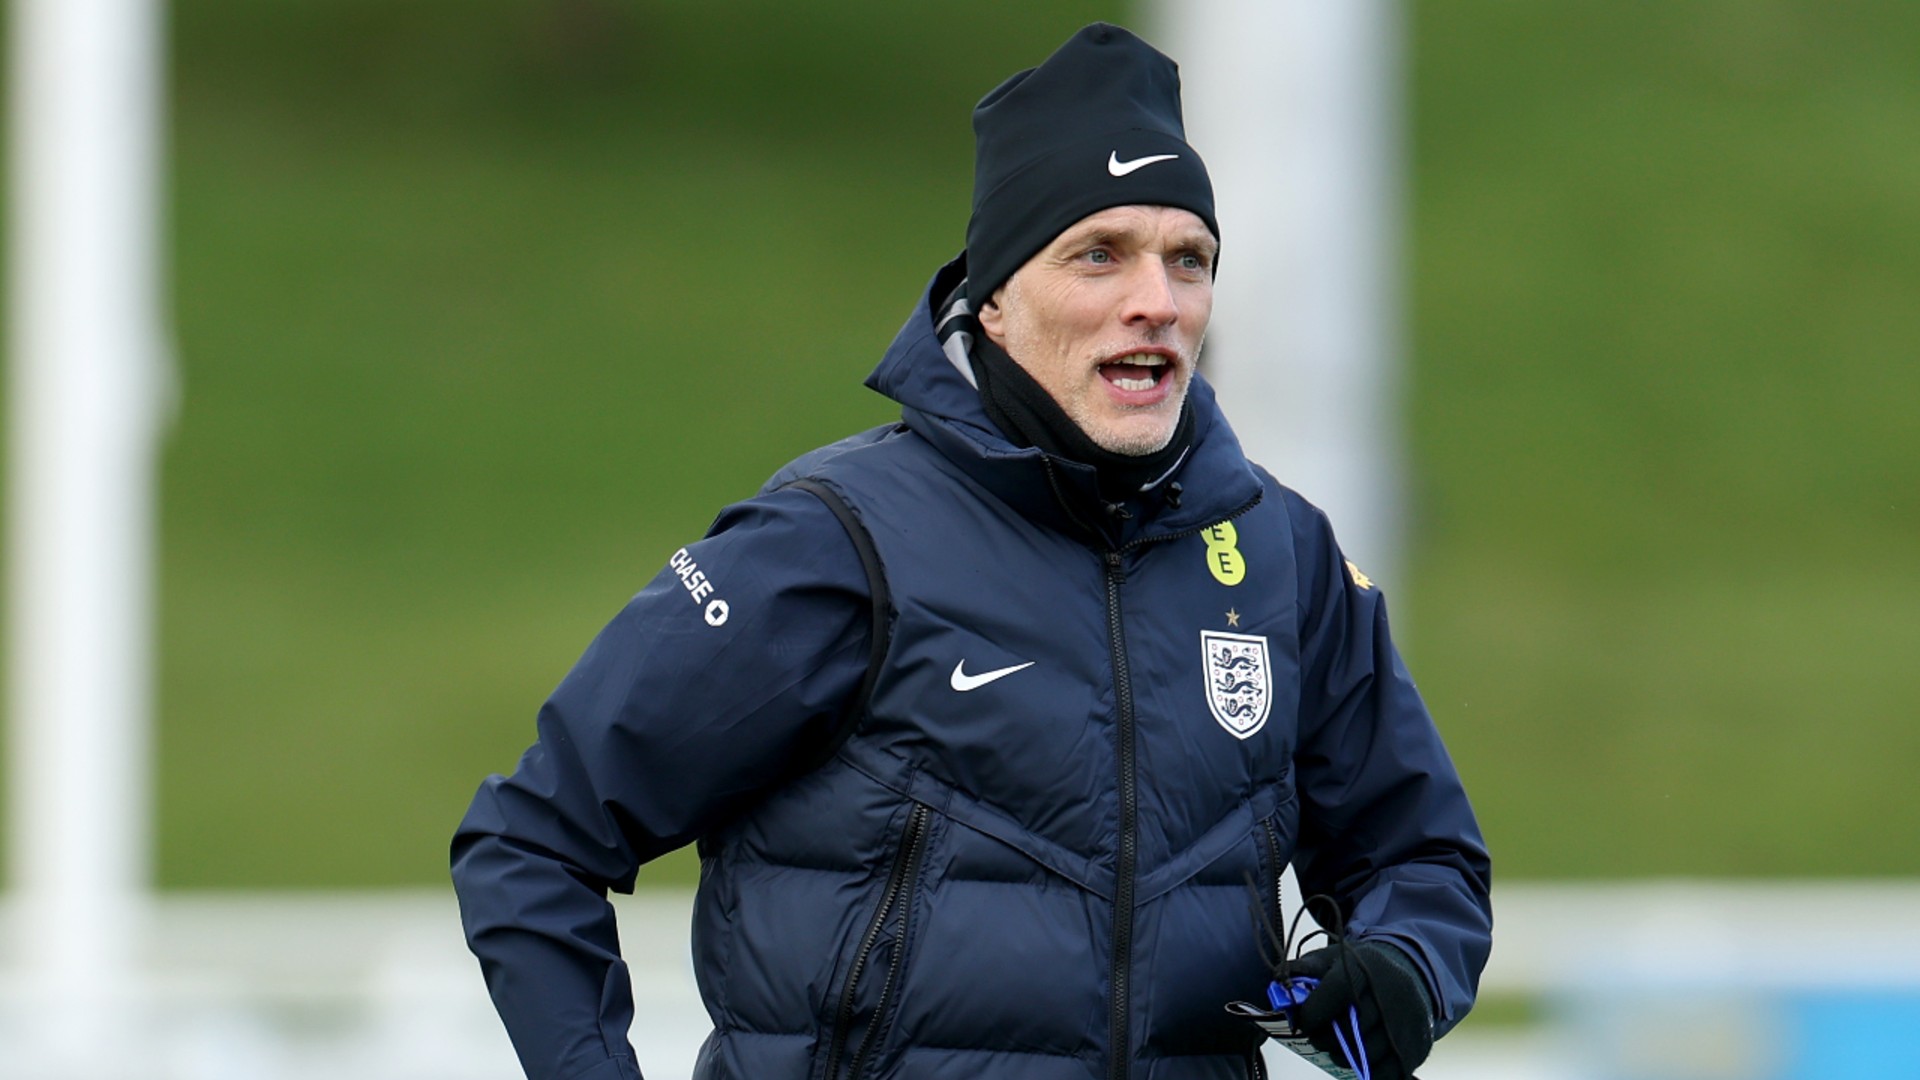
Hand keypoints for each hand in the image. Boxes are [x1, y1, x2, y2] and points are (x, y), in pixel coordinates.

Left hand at [1287, 941, 1433, 1079]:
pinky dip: (1367, 1071)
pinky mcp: (1417, 1047)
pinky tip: (1359, 1058)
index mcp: (1367, 969)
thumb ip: (1306, 968)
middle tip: (1318, 1036)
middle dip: (1324, 1038)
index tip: (1303, 1021)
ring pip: (1365, 1054)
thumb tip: (1279, 980)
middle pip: (1348, 1029)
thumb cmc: (1365, 968)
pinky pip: (1386, 1073)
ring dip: (1343, 1056)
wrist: (1415, 973)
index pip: (1335, 994)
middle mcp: (1391, 995)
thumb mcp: (1336, 958)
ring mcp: (1406, 1024)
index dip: (1312, 1012)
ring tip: (1338, 1046)